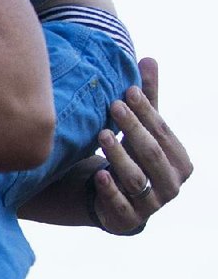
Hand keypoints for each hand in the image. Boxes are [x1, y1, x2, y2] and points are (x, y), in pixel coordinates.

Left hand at [90, 58, 192, 234]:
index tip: (127, 91)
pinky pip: (121, 205)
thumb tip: (149, 58)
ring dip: (118, 155)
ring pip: (136, 179)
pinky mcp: (128, 220)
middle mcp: (171, 185)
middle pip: (152, 154)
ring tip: (102, 133)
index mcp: (180, 162)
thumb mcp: (141, 129)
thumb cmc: (133, 155)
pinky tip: (98, 173)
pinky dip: (110, 190)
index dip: (147, 112)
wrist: (115, 198)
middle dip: (134, 128)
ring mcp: (151, 206)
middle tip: (114, 105)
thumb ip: (147, 98)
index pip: (164, 132)